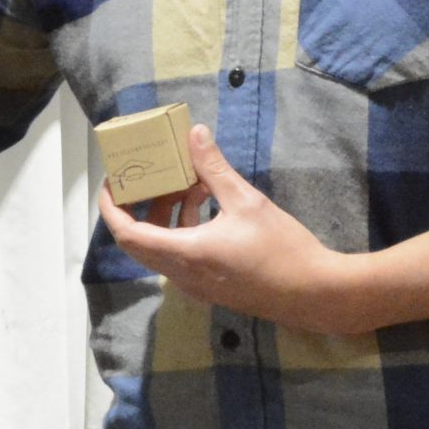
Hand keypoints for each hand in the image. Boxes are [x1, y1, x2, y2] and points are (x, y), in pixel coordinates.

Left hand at [96, 126, 361, 332]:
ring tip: (190, 181)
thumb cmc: (282, 249)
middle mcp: (183, 275)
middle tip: (148, 175)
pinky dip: (185, 228)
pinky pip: (182, 255)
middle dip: (141, 204)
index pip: (126, 233)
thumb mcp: (247, 201)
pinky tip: (210, 202)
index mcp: (185, 254)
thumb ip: (215, 168)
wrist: (317, 294)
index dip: (111, 206)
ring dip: (168, 213)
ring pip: (163, 246)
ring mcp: (197, 285)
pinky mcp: (212, 287)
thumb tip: (196, 134)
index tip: (111, 181)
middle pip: (140, 240)